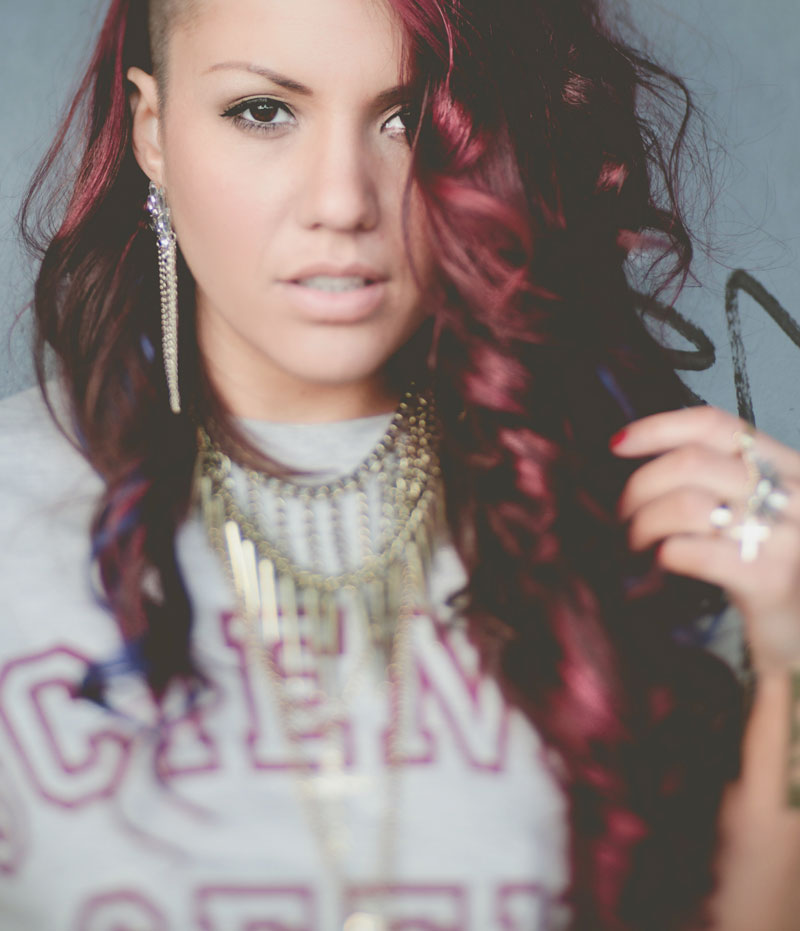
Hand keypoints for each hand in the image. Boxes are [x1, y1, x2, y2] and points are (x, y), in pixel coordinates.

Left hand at [611, 406, 799, 674]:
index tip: (618, 444)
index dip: (658, 427)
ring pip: (687, 504)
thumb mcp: (755, 508)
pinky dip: (664, 554)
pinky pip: (694, 551)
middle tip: (624, 514)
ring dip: (645, 523)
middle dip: (640, 486)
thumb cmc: (769, 566)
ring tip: (636, 543)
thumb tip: (642, 455)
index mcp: (787, 467)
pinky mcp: (770, 579)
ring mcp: (786, 537)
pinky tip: (662, 563)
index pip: (715, 424)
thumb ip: (716, 478)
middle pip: (691, 463)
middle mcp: (794, 494)